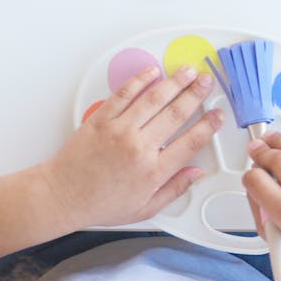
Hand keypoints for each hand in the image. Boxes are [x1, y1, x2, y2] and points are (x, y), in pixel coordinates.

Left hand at [41, 65, 222, 227]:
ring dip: (174, 82)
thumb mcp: (144, 208)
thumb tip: (196, 173)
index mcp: (153, 171)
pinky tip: (152, 73)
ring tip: (188, 72)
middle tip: (207, 83)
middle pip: (176, 114)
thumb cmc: (99, 204)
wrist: (62, 195)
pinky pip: (123, 95)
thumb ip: (174, 189)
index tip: (218, 115)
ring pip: (153, 99)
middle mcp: (138, 147)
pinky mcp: (99, 120)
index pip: (191, 141)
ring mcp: (118, 131)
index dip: (209, 125)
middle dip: (196, 94)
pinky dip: (139, 81)